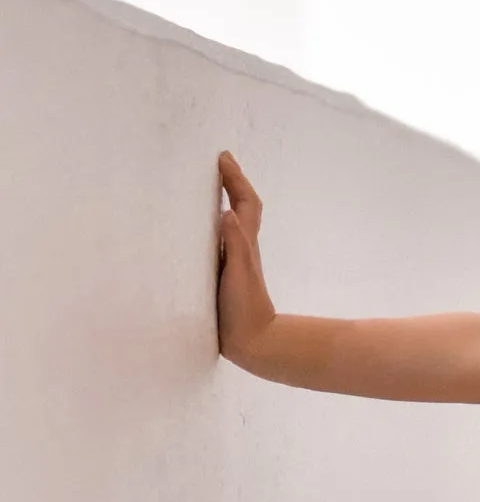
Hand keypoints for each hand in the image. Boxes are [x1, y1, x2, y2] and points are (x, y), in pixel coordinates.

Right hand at [216, 152, 274, 360]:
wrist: (255, 344)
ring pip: (231, 223)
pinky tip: (201, 229)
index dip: (236, 179)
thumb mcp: (240, 275)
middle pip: (241, 207)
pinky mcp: (225, 275)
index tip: (224, 157)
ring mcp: (233, 261)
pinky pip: (218, 241)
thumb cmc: (246, 310)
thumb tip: (227, 213)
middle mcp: (241, 248)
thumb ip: (236, 246)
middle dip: (231, 182)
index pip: (244, 203)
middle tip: (218, 163)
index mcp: (244, 244)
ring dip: (224, 200)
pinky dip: (212, 226)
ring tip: (207, 185)